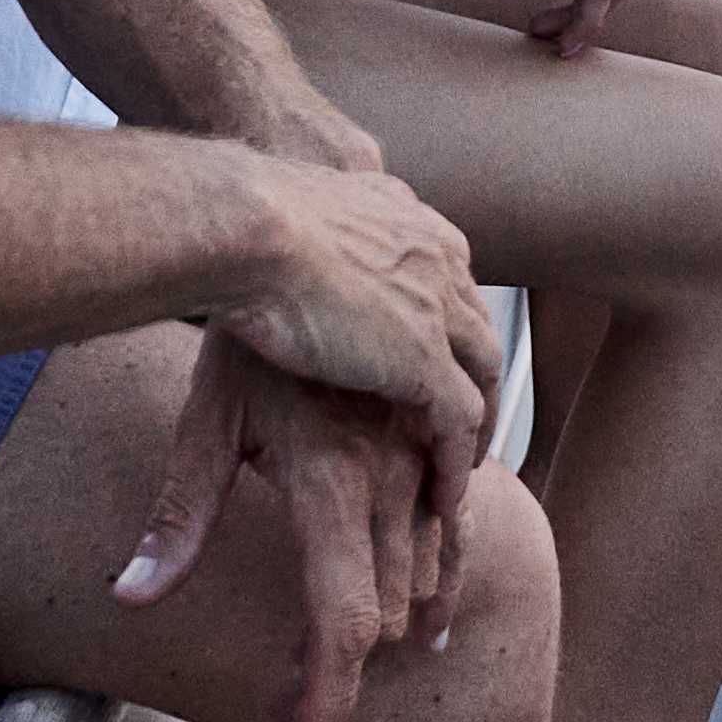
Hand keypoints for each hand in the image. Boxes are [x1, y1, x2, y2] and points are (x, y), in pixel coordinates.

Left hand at [114, 337, 460, 721]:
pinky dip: (447, 552)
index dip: (326, 701)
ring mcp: (421, 441)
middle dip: (348, 669)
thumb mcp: (204, 426)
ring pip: (430, 559)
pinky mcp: (440, 412)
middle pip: (386, 608)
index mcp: (329, 484)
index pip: (341, 625)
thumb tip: (128, 598)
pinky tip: (436, 583)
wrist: (294, 230)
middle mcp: (386, 471)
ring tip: (386, 658)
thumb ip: (175, 522)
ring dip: (405, 615)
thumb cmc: (240, 334)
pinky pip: (460, 501)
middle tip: (310, 713)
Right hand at [181, 142, 495, 448]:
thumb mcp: (287, 221)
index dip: (445, 327)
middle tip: (459, 424)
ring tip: (460, 470)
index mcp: (406, 220)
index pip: (448, 278)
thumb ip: (306, 232)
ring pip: (481, 376)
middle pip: (474, 327)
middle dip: (472, 374)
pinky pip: (460, 421)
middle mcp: (435, 258)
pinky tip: (446, 501)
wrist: (247, 229)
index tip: (434, 364)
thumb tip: (276, 230)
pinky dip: (457, 464)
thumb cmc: (240, 224)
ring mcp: (436, 308)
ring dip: (475, 426)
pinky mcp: (425, 358)